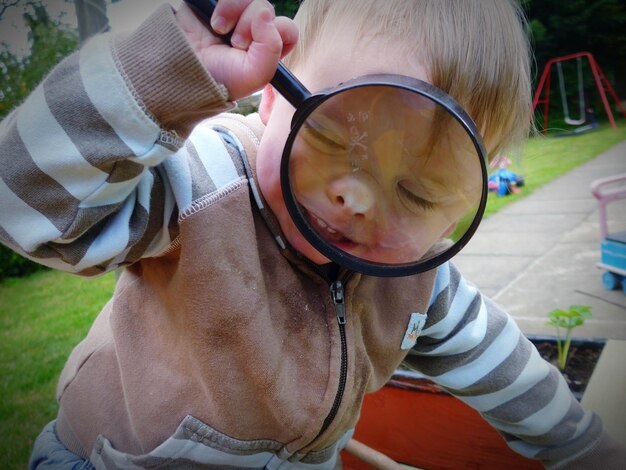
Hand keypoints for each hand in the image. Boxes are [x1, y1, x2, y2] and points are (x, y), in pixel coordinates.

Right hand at [176, 0, 297, 100]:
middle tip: (234, 43)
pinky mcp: (217, 2)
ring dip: (234, 10)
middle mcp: (253, 28)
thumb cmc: (219, 78)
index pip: (287, 29)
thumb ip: (272, 49)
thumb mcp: (254, 75)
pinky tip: (213, 21)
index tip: (252, 48)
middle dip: (249, 26)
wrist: (182, 68)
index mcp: (266, 47)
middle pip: (266, 7)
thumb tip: (265, 12)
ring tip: (219, 30)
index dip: (273, 35)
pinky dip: (224, 3)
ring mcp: (236, 13)